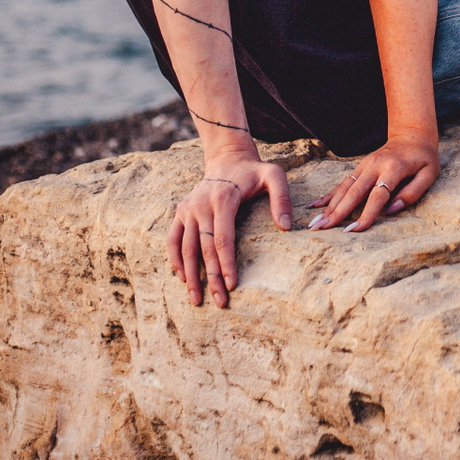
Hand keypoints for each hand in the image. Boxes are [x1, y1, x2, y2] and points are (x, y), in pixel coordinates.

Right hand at [167, 148, 292, 308]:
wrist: (227, 157)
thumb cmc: (254, 170)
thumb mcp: (274, 175)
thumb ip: (282, 198)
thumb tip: (286, 226)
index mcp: (223, 199)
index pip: (222, 238)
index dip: (226, 263)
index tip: (232, 285)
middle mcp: (201, 205)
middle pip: (203, 248)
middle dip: (210, 277)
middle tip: (219, 302)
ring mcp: (187, 209)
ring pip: (184, 247)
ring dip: (190, 275)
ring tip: (196, 299)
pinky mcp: (180, 211)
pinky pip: (173, 239)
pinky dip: (175, 259)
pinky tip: (182, 278)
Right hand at [308, 131, 440, 232]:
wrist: (412, 135)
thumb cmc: (423, 158)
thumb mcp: (428, 174)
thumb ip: (413, 192)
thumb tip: (392, 210)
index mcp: (393, 169)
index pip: (377, 196)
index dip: (365, 214)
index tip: (352, 231)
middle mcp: (375, 166)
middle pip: (353, 192)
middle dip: (336, 212)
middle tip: (320, 229)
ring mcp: (365, 165)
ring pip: (344, 188)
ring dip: (328, 206)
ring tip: (314, 223)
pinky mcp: (359, 167)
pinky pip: (342, 183)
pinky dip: (328, 195)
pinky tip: (315, 205)